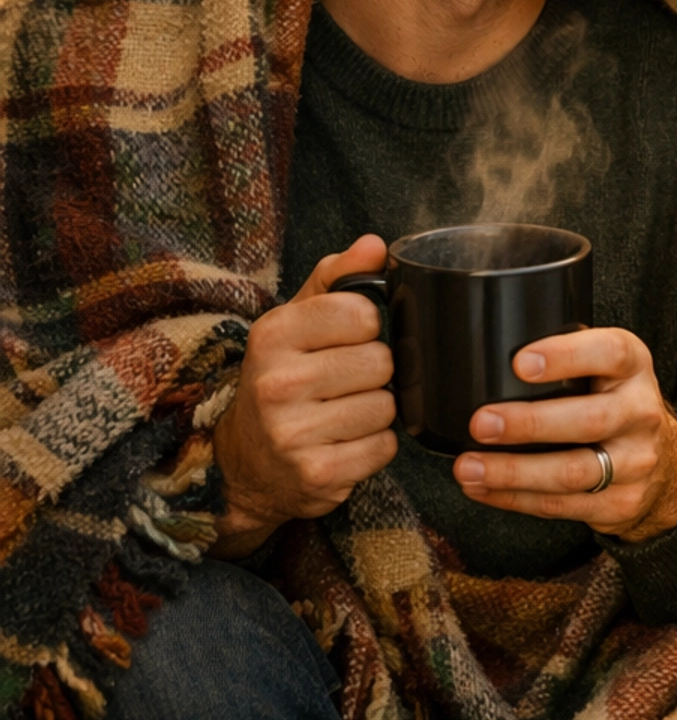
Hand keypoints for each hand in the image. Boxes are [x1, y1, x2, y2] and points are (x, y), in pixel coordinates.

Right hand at [211, 235, 396, 557]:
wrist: (247, 461)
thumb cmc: (283, 378)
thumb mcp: (296, 321)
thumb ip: (337, 277)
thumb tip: (375, 245)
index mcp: (273, 335)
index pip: (362, 313)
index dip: (368, 325)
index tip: (348, 337)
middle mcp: (277, 383)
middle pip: (381, 362)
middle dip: (374, 371)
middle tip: (345, 381)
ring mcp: (294, 434)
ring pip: (386, 406)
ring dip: (376, 410)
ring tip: (343, 411)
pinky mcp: (317, 475)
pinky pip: (385, 447)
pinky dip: (374, 446)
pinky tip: (345, 441)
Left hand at [453, 328, 676, 541]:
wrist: (662, 459)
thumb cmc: (612, 400)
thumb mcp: (604, 367)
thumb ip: (566, 356)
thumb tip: (488, 355)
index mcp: (634, 367)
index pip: (609, 353)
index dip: (566, 356)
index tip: (520, 363)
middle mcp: (642, 413)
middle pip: (589, 420)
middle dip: (529, 424)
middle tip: (480, 424)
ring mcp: (636, 463)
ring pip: (572, 473)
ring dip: (513, 472)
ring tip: (468, 467)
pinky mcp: (621, 503)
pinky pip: (561, 505)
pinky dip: (515, 499)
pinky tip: (483, 488)